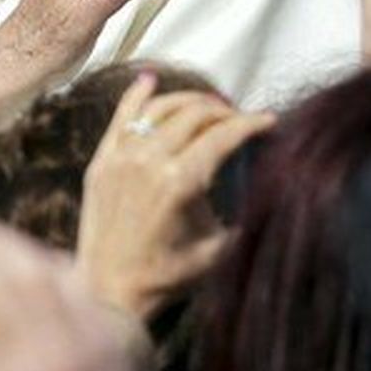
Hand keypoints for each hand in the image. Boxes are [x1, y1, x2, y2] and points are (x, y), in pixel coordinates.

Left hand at [77, 73, 273, 319]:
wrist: (108, 290)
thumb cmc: (167, 277)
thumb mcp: (217, 251)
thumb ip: (243, 217)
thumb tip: (268, 190)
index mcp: (180, 182)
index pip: (223, 135)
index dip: (251, 123)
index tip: (269, 120)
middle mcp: (149, 162)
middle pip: (195, 114)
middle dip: (224, 110)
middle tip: (239, 117)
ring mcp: (121, 158)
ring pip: (160, 108)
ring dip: (189, 101)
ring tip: (208, 106)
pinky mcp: (101, 162)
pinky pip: (121, 117)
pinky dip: (137, 94)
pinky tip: (151, 79)